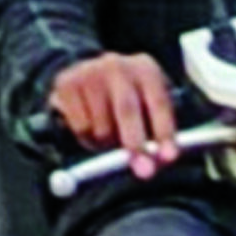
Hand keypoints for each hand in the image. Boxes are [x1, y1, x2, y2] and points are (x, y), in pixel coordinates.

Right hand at [48, 53, 179, 178]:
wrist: (85, 75)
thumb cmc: (125, 99)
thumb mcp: (146, 106)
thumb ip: (155, 131)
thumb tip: (159, 160)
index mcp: (145, 69)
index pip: (158, 102)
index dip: (164, 131)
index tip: (168, 157)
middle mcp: (116, 65)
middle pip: (127, 110)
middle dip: (136, 145)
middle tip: (143, 170)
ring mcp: (88, 72)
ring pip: (101, 125)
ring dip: (107, 143)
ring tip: (108, 136)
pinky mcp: (66, 83)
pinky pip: (80, 126)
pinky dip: (87, 137)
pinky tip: (90, 126)